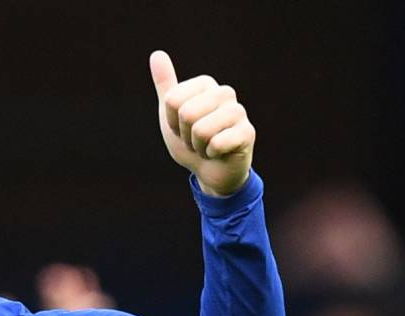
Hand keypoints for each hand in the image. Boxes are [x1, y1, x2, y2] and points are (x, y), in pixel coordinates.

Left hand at [149, 51, 254, 196]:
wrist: (210, 171)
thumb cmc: (190, 141)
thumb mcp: (171, 114)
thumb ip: (166, 85)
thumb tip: (157, 54)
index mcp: (206, 84)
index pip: (172, 99)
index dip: (172, 121)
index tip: (183, 127)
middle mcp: (225, 92)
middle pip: (187, 113)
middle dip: (185, 135)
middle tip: (196, 139)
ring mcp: (239, 112)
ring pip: (201, 129)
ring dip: (198, 146)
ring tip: (207, 146)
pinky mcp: (247, 133)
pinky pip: (217, 143)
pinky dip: (211, 154)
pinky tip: (219, 153)